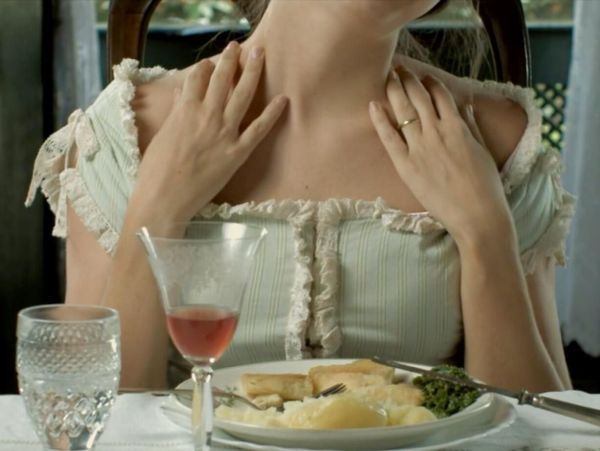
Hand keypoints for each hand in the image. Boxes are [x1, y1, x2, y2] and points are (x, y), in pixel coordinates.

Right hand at [130, 41, 287, 226]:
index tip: (211, 62)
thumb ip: (176, 112)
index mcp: (184, 110)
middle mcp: (206, 116)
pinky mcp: (237, 153)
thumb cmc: (156, 170)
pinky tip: (283, 99)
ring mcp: (224, 134)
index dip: (205, 67)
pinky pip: (258, 129)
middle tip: (239, 46)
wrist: (165, 199)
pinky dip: (271, 114)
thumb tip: (182, 94)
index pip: (197, 78)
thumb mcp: (163, 135)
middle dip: (231, 60)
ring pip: (242, 96)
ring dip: (251, 72)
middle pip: (221, 79)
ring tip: (260, 54)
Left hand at [368, 67, 512, 246]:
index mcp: (457, 126)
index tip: (422, 75)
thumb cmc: (485, 185)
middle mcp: (436, 131)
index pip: (440, 95)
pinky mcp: (406, 165)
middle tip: (398, 68)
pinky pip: (389, 137)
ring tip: (387, 77)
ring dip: (394, 90)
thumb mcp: (482, 149)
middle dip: (408, 79)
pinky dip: (380, 120)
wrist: (476, 214)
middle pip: (418, 97)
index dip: (429, 81)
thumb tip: (465, 105)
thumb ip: (471, 125)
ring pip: (403, 111)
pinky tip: (373, 105)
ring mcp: (419, 147)